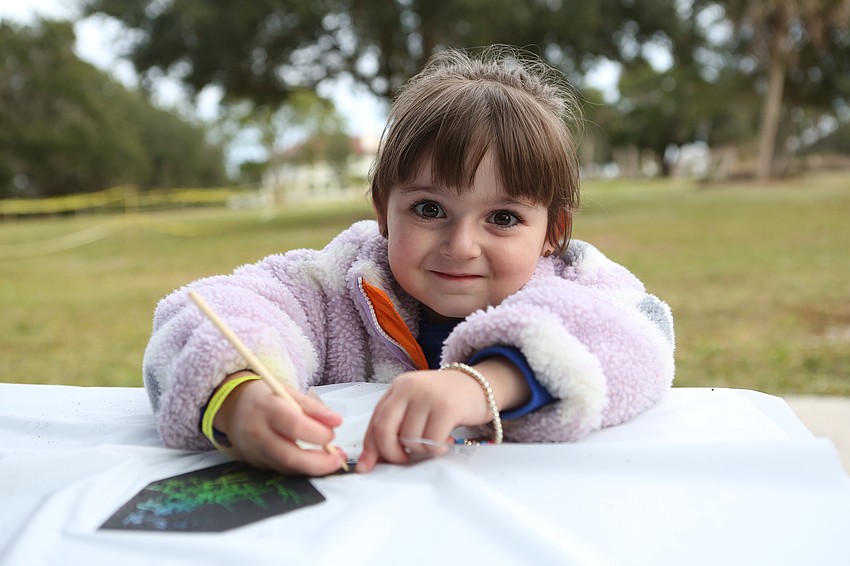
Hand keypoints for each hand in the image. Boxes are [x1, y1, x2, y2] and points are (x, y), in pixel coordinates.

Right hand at [213, 372, 345, 475]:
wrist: (232, 407)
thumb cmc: (264, 397)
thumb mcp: (287, 392)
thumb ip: (313, 407)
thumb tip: (336, 421)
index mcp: (265, 408)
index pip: (294, 425)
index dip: (318, 433)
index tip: (333, 432)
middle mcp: (257, 432)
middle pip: (289, 455)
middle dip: (318, 462)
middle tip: (338, 458)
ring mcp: (254, 451)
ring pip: (286, 467)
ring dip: (313, 468)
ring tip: (332, 460)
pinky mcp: (255, 463)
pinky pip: (281, 469)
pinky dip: (301, 468)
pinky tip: (315, 462)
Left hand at [356, 368, 492, 471]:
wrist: (481, 384)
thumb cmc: (446, 399)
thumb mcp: (416, 404)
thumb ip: (396, 425)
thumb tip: (371, 460)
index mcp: (398, 388)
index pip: (375, 420)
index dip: (370, 447)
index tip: (368, 466)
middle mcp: (409, 388)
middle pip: (385, 430)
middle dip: (391, 453)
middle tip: (404, 459)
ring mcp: (428, 396)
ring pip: (410, 439)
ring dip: (421, 450)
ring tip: (433, 441)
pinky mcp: (446, 408)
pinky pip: (431, 442)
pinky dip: (436, 450)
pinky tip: (445, 442)